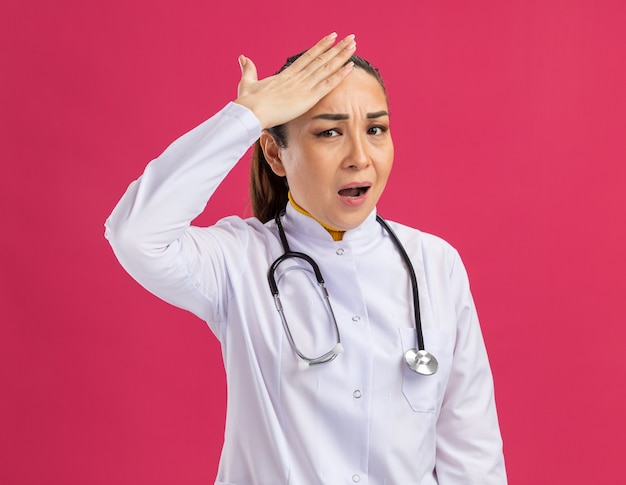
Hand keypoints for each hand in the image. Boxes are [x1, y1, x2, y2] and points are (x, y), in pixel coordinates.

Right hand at [234, 33, 356, 128]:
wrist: (251, 111)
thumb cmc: (249, 101)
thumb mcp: (248, 82)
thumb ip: (248, 69)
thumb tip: (242, 57)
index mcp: (287, 74)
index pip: (308, 57)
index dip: (321, 47)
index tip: (331, 38)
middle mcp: (298, 77)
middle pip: (321, 59)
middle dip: (337, 48)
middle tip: (350, 38)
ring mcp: (304, 86)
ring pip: (327, 67)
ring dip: (342, 56)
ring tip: (353, 45)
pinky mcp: (308, 97)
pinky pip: (328, 84)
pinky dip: (340, 75)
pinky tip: (350, 66)